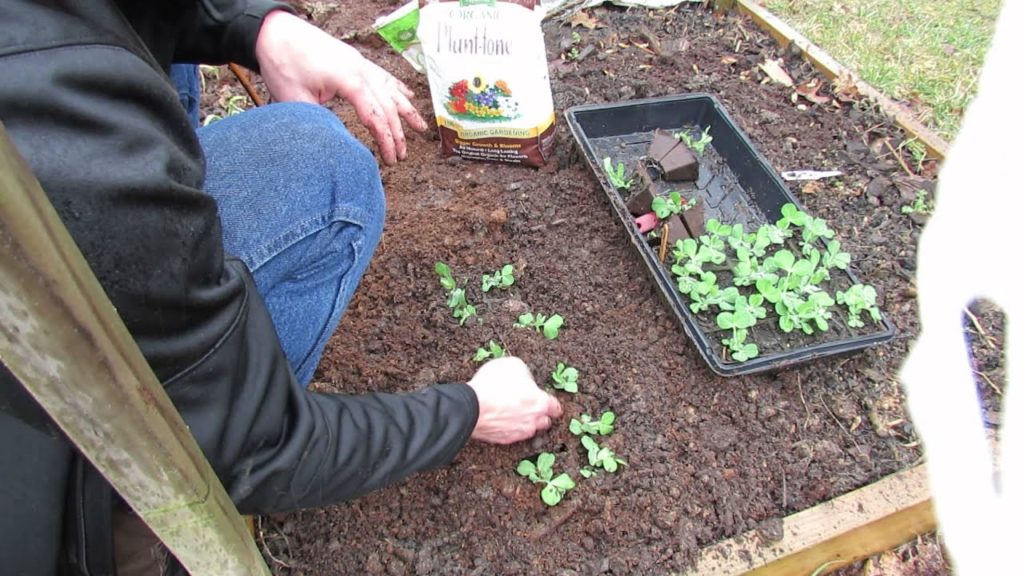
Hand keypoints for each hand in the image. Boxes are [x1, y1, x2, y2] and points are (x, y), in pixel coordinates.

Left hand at [254, 10, 428, 164]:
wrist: (274, 31)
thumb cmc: (282, 63)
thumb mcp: (295, 100)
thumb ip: (319, 123)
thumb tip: (336, 145)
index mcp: (349, 80)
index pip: (376, 115)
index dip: (385, 139)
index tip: (390, 159)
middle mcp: (361, 69)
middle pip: (388, 106)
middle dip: (397, 133)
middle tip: (400, 155)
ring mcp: (360, 62)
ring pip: (391, 90)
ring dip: (406, 111)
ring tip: (421, 128)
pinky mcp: (355, 59)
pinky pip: (384, 76)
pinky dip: (398, 88)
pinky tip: (408, 97)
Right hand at [468, 357, 562, 444]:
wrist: (471, 406)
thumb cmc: (493, 384)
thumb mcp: (513, 365)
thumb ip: (526, 374)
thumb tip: (527, 381)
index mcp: (540, 402)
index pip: (555, 407)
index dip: (552, 403)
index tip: (548, 401)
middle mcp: (534, 421)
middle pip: (544, 421)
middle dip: (540, 414)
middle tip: (530, 405)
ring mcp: (519, 433)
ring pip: (529, 430)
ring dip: (526, 423)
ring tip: (515, 413)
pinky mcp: (504, 439)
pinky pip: (512, 434)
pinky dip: (510, 428)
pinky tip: (503, 419)